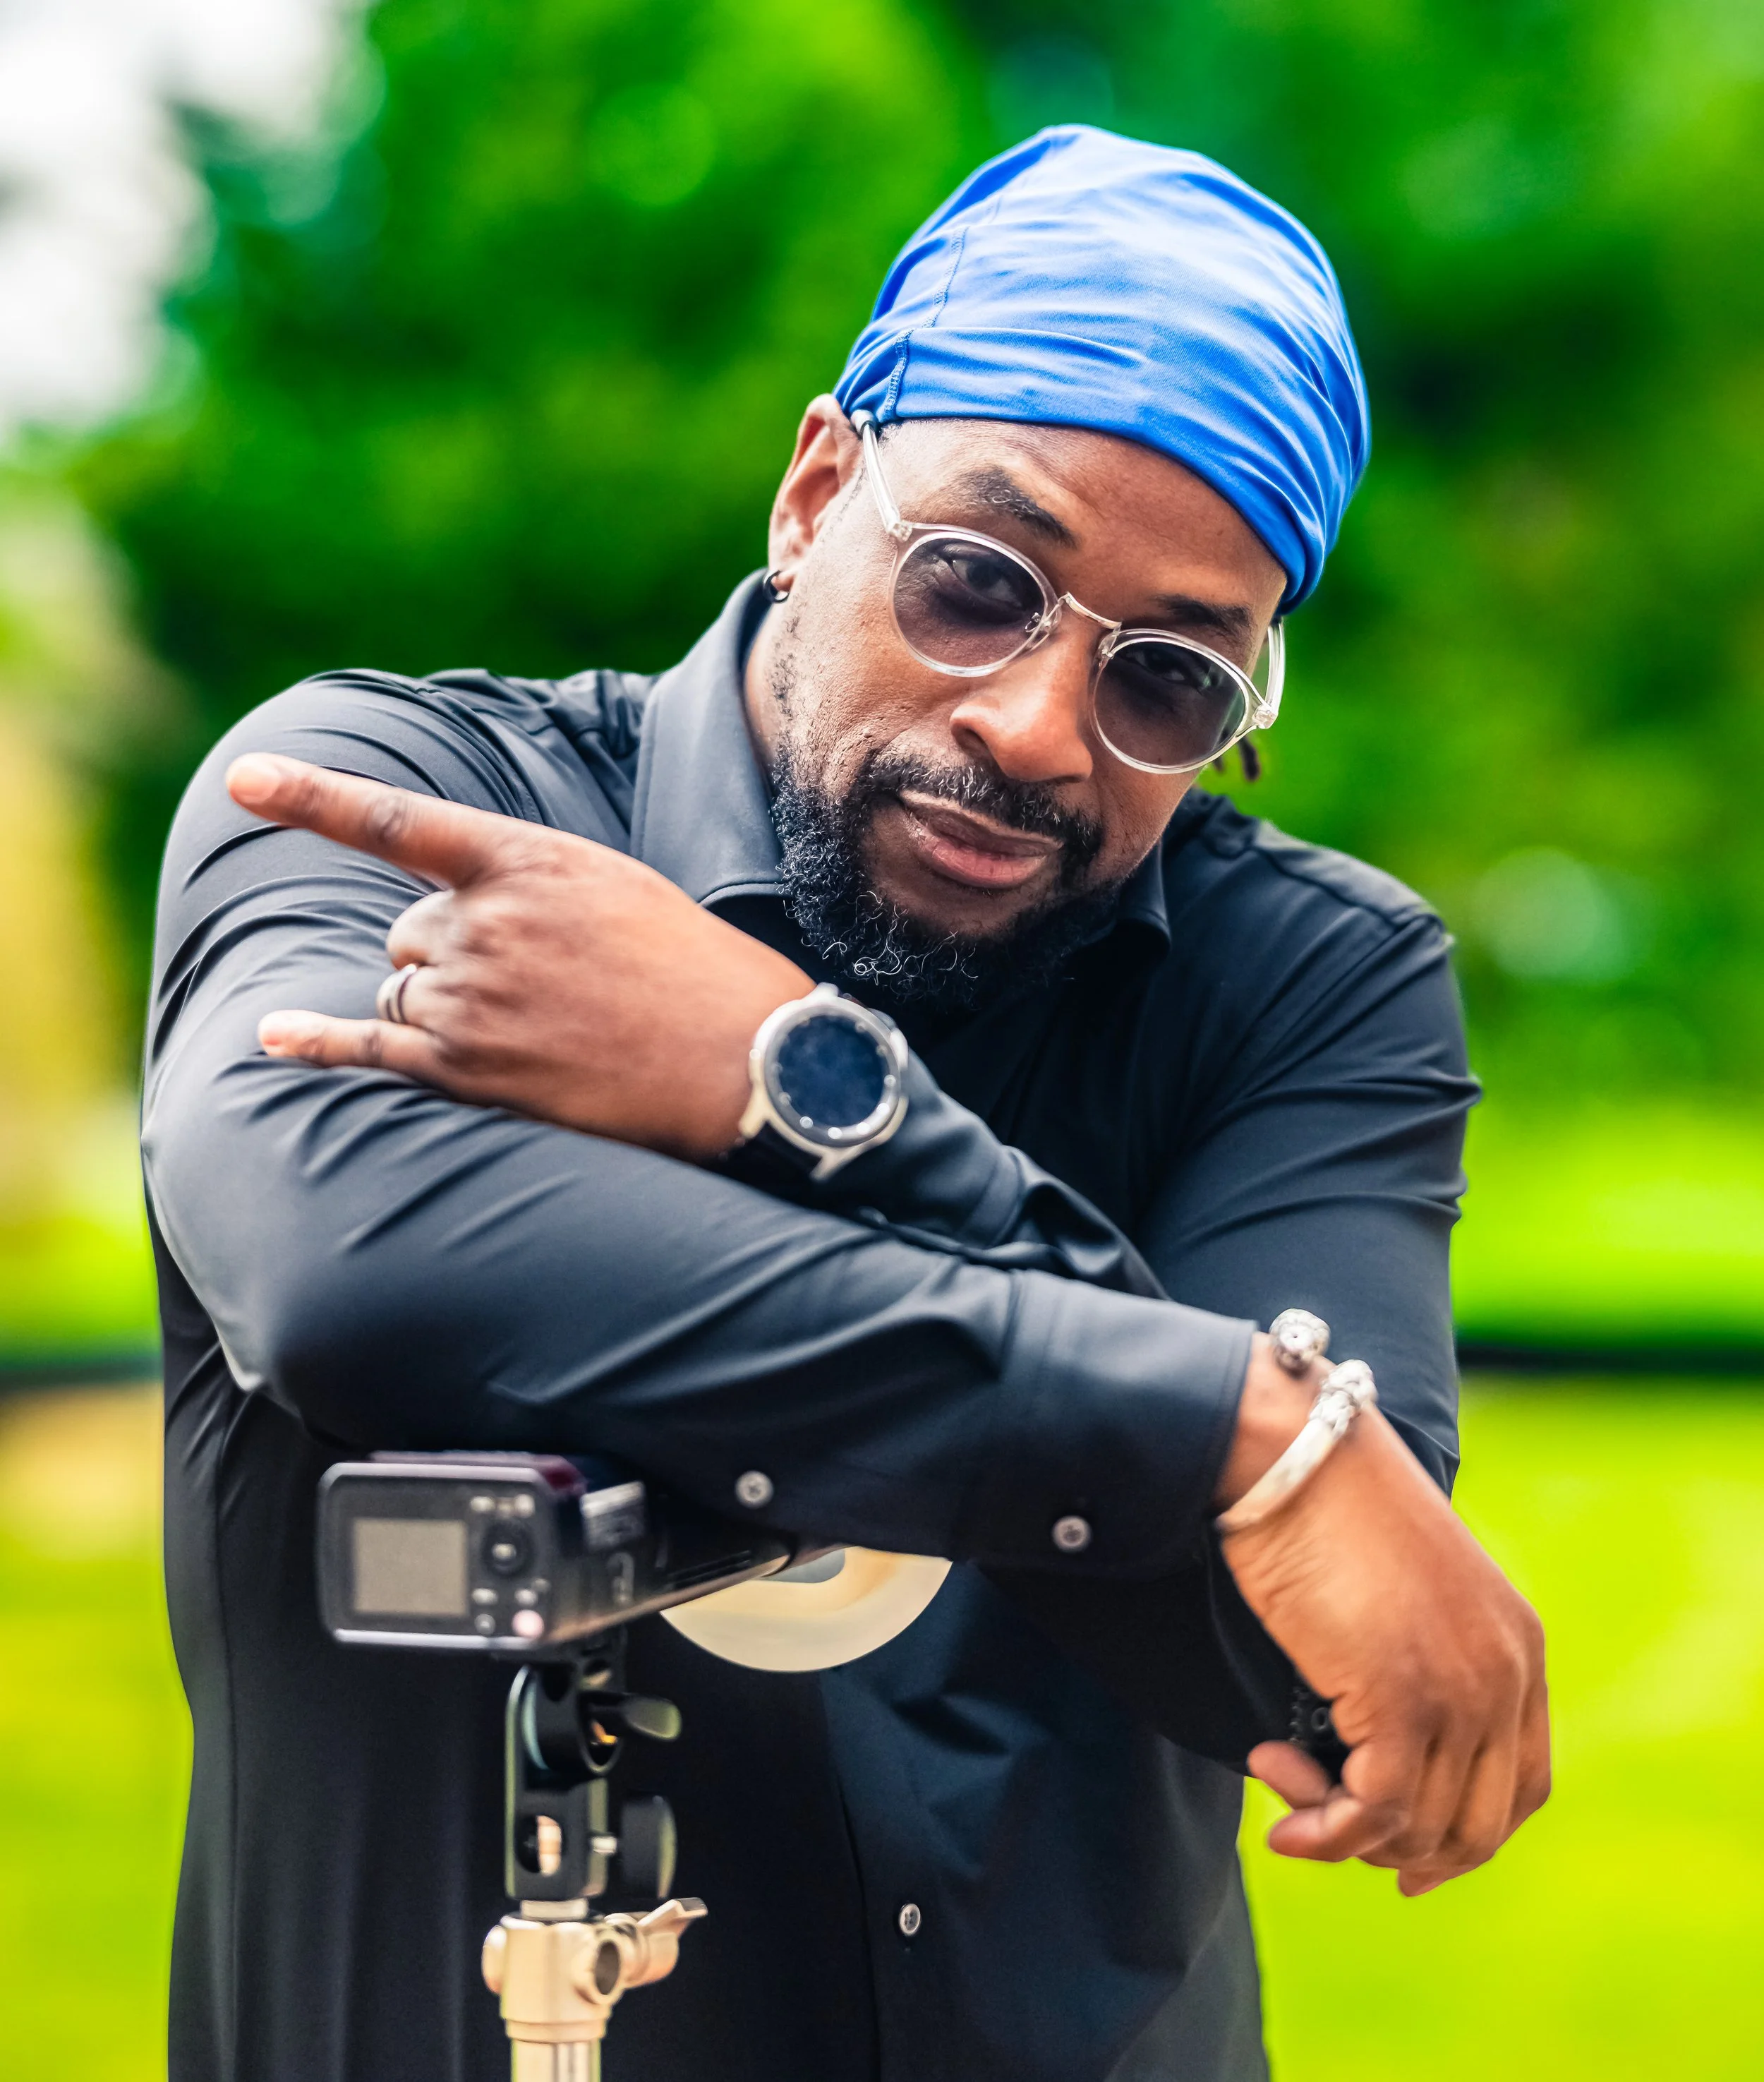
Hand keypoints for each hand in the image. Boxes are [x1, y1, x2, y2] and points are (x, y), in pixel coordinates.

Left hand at [227, 753, 811, 1160]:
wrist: (745, 1063)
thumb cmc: (692, 974)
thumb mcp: (612, 888)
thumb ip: (524, 883)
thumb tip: (444, 912)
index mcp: (526, 860)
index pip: (396, 820)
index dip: (311, 796)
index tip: (244, 778)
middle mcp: (485, 922)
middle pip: (408, 932)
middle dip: (451, 958)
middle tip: (540, 989)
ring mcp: (470, 996)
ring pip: (400, 992)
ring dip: (442, 1011)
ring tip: (533, 1032)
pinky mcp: (466, 1068)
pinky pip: (367, 1049)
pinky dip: (317, 1043)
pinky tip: (274, 1036)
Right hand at [1220, 1337, 1549, 1894]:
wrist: (1295, 1450)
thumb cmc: (1327, 1508)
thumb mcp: (1405, 1594)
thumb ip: (1422, 1660)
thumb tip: (1381, 1747)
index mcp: (1518, 1647)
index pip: (1522, 1788)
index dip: (1463, 1841)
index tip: (1400, 1859)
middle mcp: (1505, 1675)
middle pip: (1476, 1827)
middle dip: (1394, 1849)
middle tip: (1320, 1823)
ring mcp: (1460, 1690)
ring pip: (1417, 1830)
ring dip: (1338, 1829)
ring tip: (1277, 1777)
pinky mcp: (1400, 1698)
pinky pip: (1369, 1813)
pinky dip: (1317, 1821)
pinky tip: (1269, 1769)